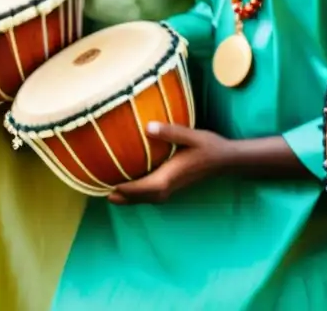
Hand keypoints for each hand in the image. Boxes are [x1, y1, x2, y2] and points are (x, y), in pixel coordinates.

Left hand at [108, 123, 229, 204]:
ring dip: (129, 198)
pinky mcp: (173, 186)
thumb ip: (171, 132)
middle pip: (141, 197)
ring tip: (110, 193)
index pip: (143, 187)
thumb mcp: (192, 136)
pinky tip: (131, 188)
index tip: (109, 186)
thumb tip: (148, 126)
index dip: (126, 189)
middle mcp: (168, 186)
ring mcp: (171, 188)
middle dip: (122, 197)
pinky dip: (139, 195)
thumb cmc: (209, 147)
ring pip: (146, 198)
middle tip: (101, 193)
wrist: (225, 160)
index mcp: (170, 176)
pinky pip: (152, 195)